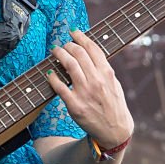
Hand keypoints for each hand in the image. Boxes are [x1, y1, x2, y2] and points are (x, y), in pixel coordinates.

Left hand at [47, 29, 133, 148]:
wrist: (115, 131)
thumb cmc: (114, 106)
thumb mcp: (114, 84)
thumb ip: (103, 69)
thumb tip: (91, 53)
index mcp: (107, 73)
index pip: (93, 48)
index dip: (81, 37)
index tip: (74, 32)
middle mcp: (96, 81)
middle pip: (79, 53)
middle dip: (68, 45)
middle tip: (63, 45)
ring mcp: (85, 93)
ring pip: (69, 65)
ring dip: (59, 54)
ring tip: (55, 51)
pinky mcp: (75, 106)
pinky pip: (59, 87)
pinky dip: (52, 77)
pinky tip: (49, 73)